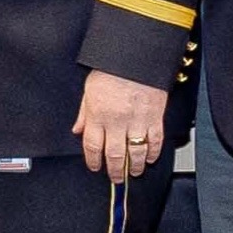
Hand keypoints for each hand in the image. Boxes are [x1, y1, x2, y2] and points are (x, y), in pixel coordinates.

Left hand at [75, 68, 167, 182]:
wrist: (137, 55)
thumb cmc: (113, 67)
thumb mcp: (90, 88)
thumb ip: (84, 112)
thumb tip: (78, 129)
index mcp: (98, 114)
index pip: (92, 146)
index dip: (93, 161)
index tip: (95, 167)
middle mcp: (116, 121)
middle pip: (113, 155)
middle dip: (114, 170)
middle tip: (116, 178)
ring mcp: (136, 120)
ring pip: (134, 153)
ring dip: (134, 166)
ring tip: (134, 172)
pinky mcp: (154, 117)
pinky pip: (154, 141)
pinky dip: (153, 153)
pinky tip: (150, 158)